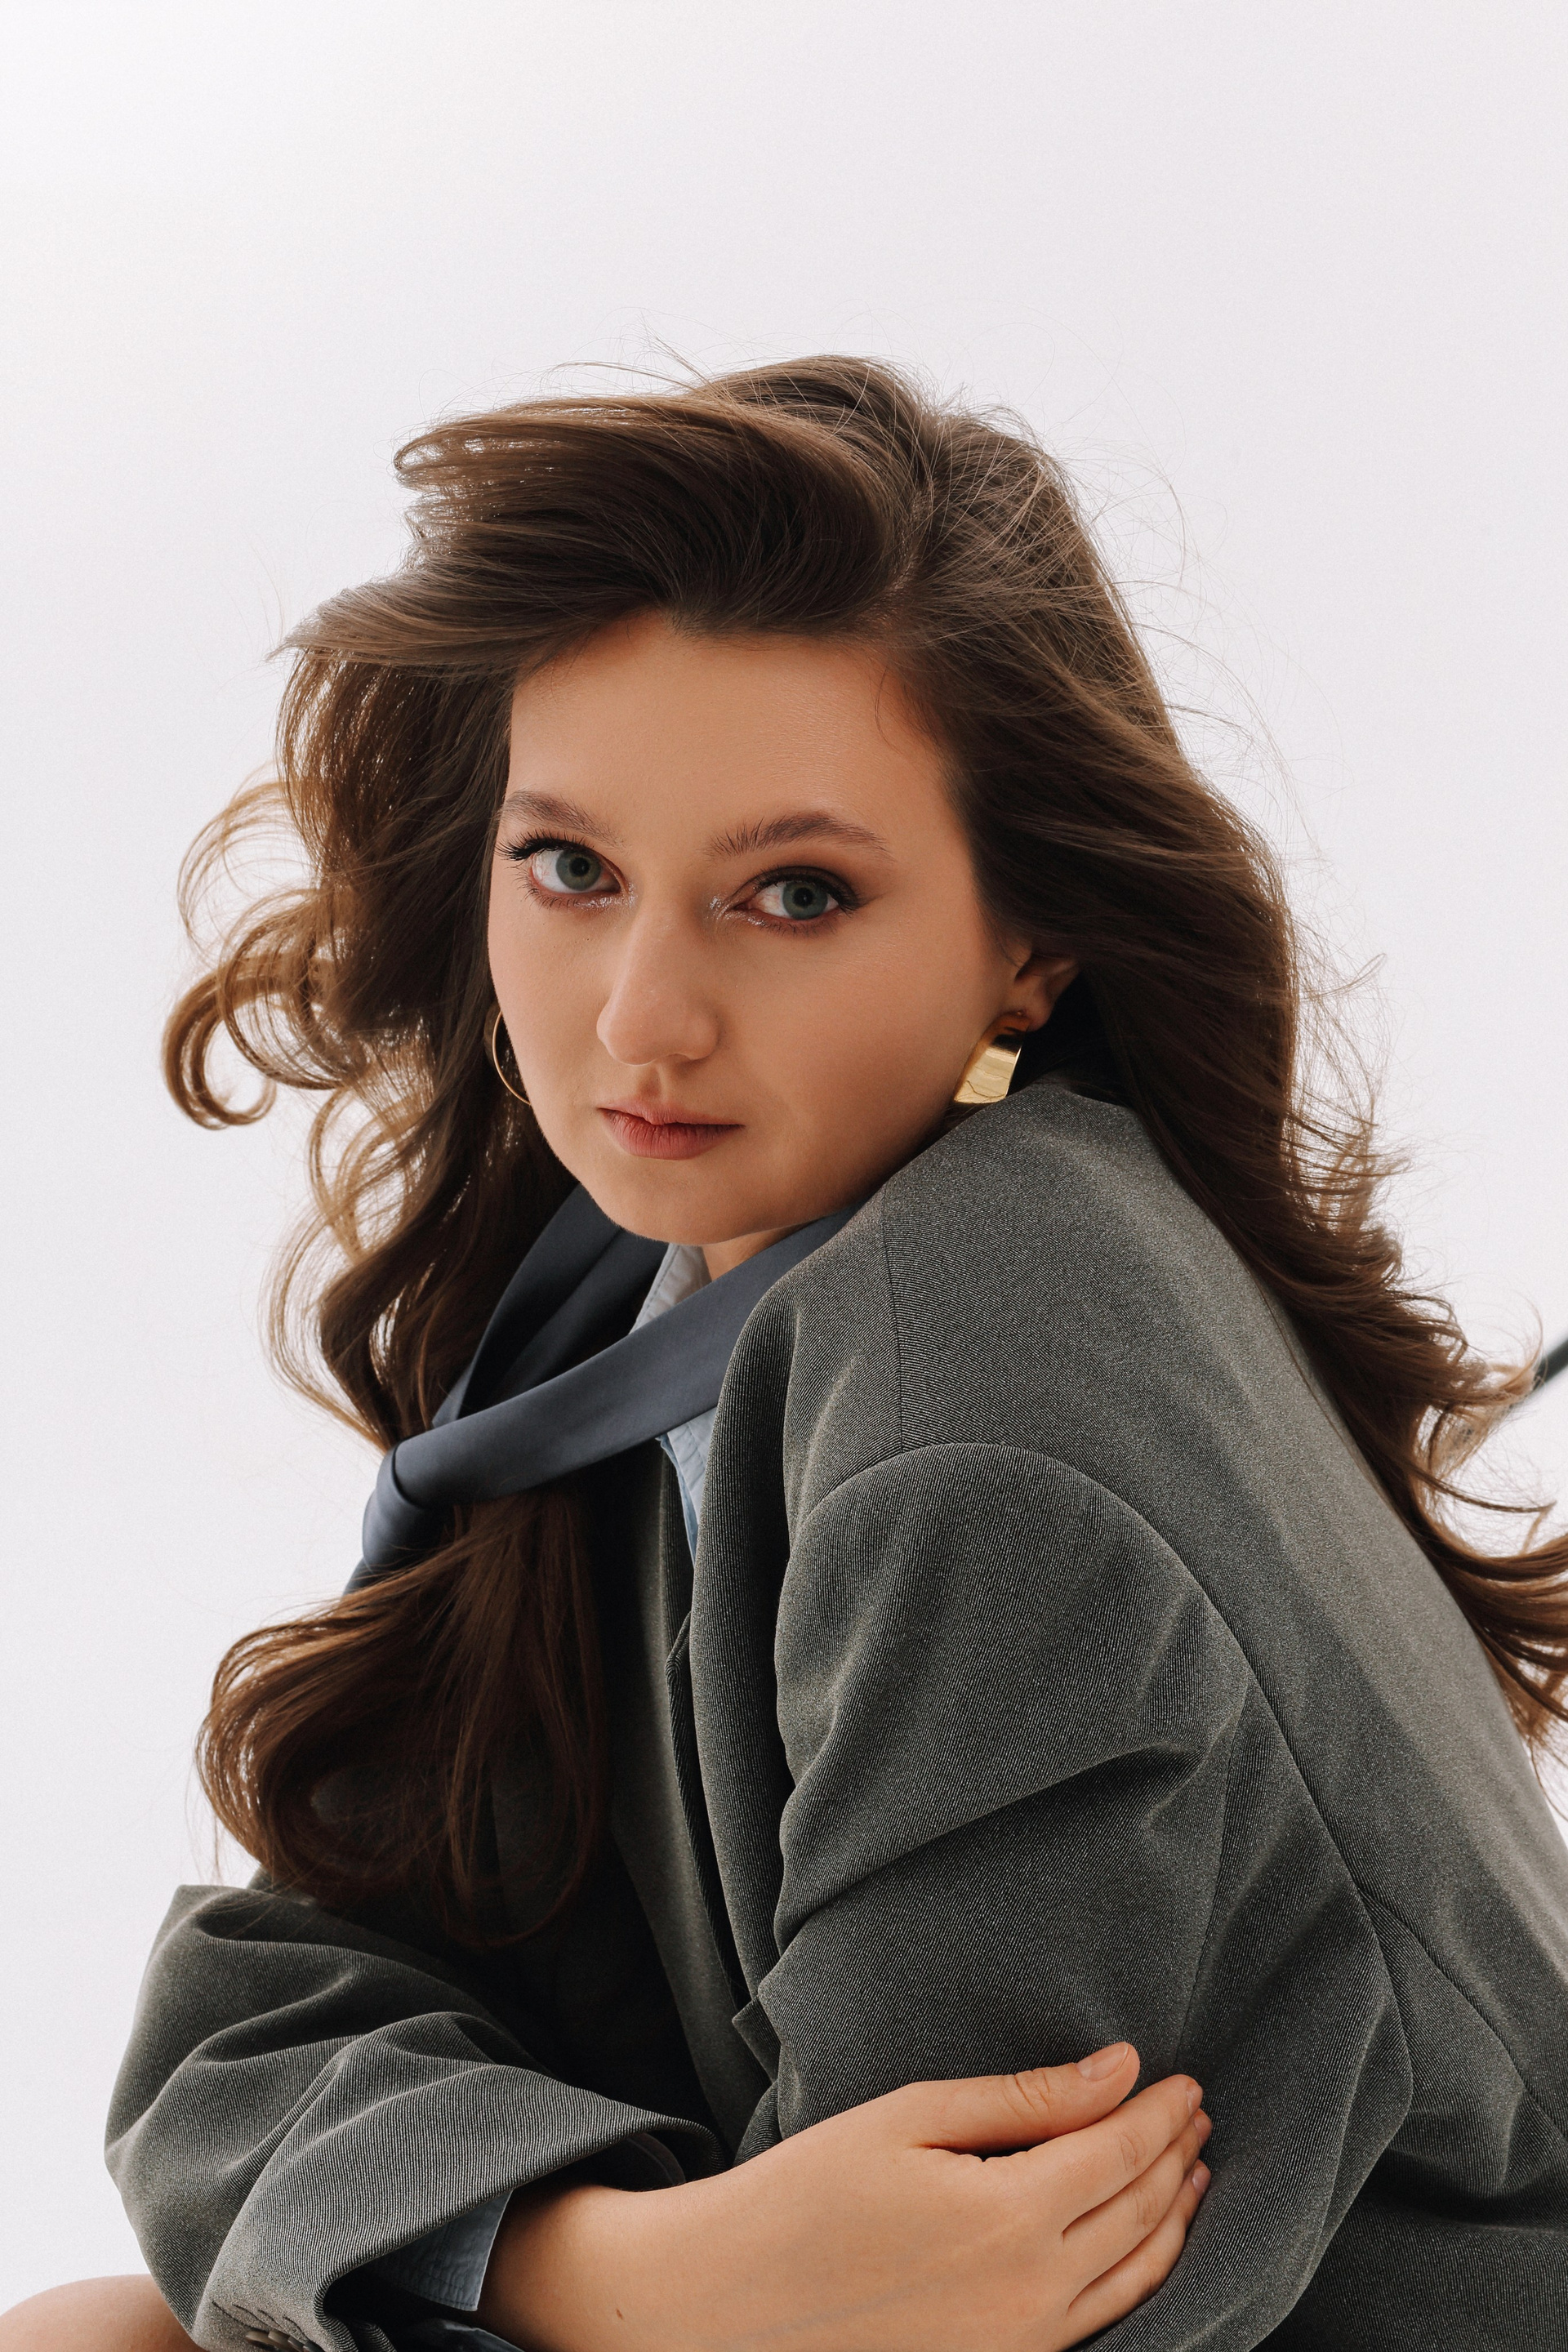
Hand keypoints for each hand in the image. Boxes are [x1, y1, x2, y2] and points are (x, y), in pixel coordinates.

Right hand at [480, 2042, 1210, 2351]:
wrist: (729, 2307)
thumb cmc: (807, 2194)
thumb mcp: (910, 2117)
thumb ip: (1026, 2099)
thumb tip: (1120, 2067)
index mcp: (1010, 2219)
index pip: (1121, 2154)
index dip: (1160, 2112)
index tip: (1186, 2078)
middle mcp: (1033, 2295)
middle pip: (1141, 2215)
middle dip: (1176, 2158)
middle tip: (1196, 2113)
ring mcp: (1023, 2346)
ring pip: (1137, 2277)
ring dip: (1173, 2217)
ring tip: (1192, 2169)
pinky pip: (1102, 2320)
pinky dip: (1142, 2274)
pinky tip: (1145, 2243)